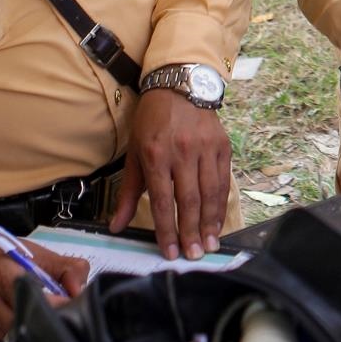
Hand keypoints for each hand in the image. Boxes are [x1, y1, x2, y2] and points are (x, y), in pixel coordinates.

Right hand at [0, 230, 87, 341]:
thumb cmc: (5, 255)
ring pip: (17, 336)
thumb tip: (80, 294)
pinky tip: (23, 318)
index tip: (72, 307)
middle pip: (25, 324)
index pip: (32, 298)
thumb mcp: (39, 253)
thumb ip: (68, 269)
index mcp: (0, 273)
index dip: (56, 305)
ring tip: (44, 316)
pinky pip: (5, 339)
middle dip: (47, 322)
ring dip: (35, 329)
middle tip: (63, 317)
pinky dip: (20, 332)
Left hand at [110, 89, 230, 260]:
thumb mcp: (134, 154)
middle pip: (189, 200)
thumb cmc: (152, 121)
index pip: (163, 201)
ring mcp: (205, 148)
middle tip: (194, 255)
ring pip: (210, 193)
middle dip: (191, 231)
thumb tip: (117, 226)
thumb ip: (128, 193)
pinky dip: (221, 203)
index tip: (171, 252)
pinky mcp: (222, 146)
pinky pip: (223, 181)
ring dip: (210, 222)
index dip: (167, 230)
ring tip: (210, 245)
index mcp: (156, 155)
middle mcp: (182, 152)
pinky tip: (219, 221)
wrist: (179, 86)